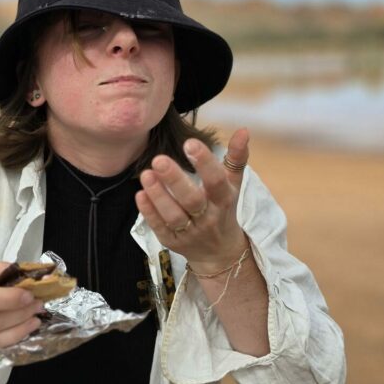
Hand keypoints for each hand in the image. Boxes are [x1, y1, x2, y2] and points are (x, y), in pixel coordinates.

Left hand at [135, 128, 250, 270]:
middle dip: (175, 180)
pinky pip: (160, 228)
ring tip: (146, 174)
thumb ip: (236, 158)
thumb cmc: (224, 210)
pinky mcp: (173, 242)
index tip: (190, 143)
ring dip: (158, 196)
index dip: (205, 163)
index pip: (216, 182)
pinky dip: (149, 213)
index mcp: (224, 201)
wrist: (219, 253)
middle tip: (158, 159)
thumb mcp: (233, 185)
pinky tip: (140, 194)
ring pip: (173, 216)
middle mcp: (208, 218)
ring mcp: (190, 233)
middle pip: (192, 200)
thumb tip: (243, 130)